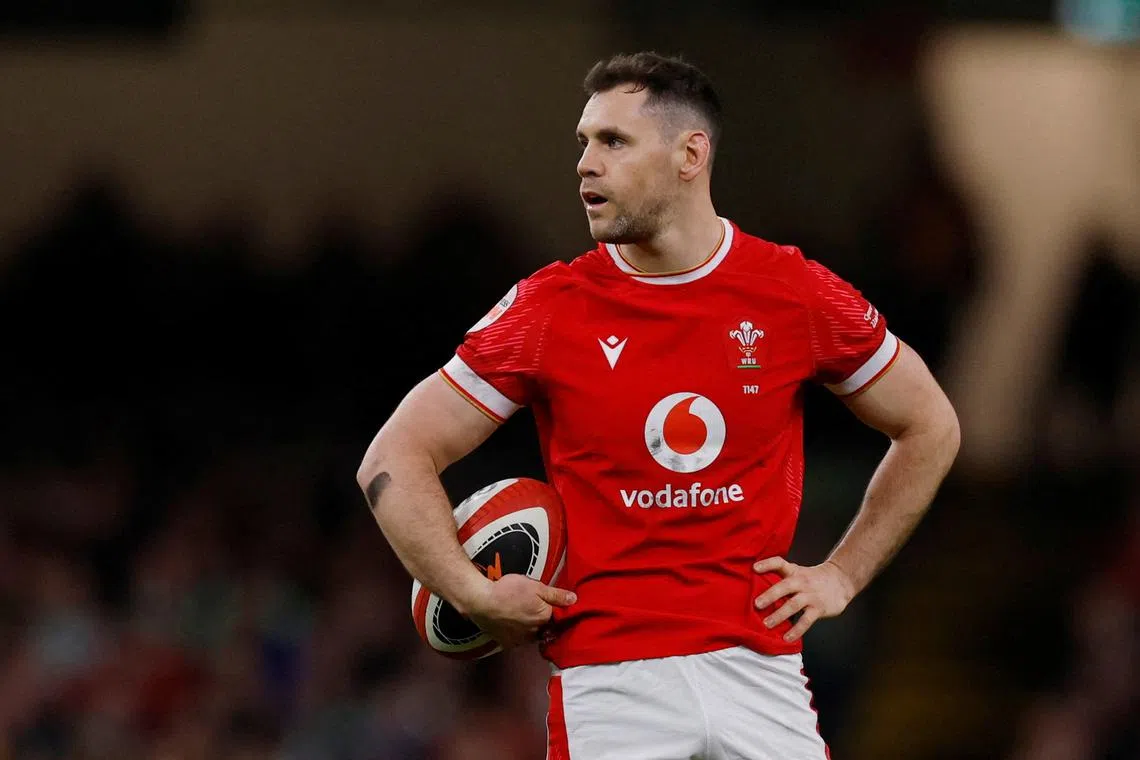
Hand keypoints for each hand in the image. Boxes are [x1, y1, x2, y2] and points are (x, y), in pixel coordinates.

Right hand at [462, 574, 576, 649]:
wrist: (481, 601)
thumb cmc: (509, 591)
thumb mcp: (536, 587)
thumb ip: (556, 595)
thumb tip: (575, 600)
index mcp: (545, 619)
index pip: (557, 619)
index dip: (554, 612)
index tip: (550, 606)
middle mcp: (535, 634)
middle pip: (544, 628)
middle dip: (542, 621)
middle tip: (533, 608)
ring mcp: (520, 641)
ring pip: (531, 636)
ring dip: (530, 629)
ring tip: (522, 615)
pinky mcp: (507, 643)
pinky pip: (517, 640)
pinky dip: (517, 634)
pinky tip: (511, 623)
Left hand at [753, 558, 854, 642]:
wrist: (841, 580)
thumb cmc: (813, 579)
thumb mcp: (798, 572)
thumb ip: (782, 579)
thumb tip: (758, 590)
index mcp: (794, 571)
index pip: (779, 563)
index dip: (767, 564)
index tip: (754, 568)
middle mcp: (801, 582)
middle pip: (785, 586)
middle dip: (770, 595)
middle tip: (756, 604)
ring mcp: (811, 595)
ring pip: (793, 604)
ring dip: (779, 615)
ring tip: (767, 624)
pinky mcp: (819, 608)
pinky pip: (806, 620)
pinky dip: (796, 630)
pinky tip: (787, 637)